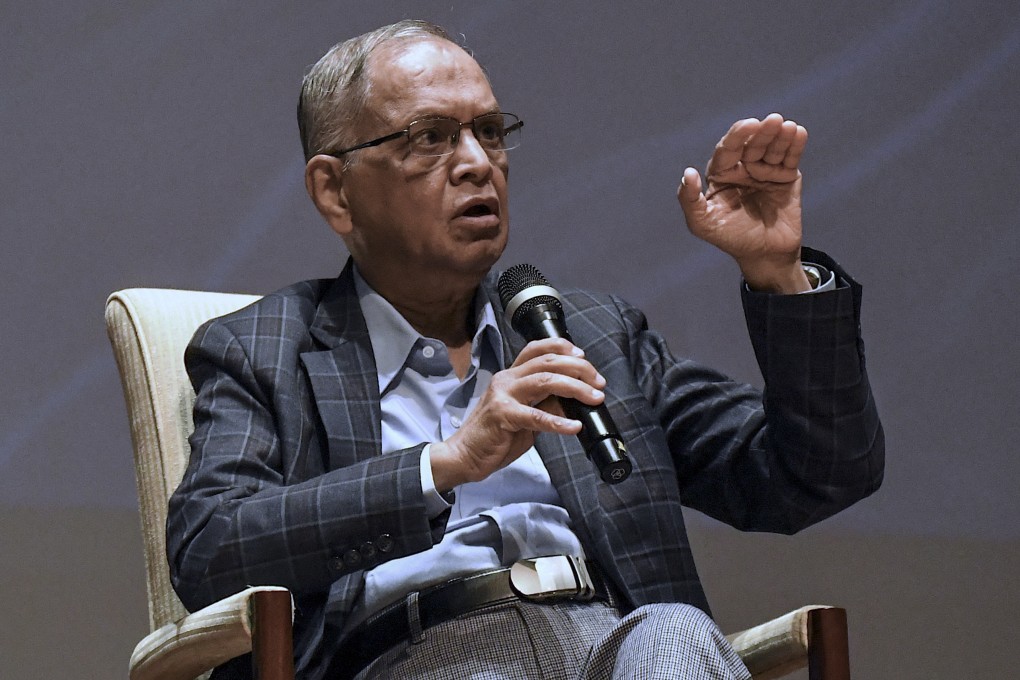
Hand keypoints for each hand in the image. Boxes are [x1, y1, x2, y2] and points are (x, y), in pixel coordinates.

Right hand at [429, 338, 605, 490]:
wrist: (464, 456)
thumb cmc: (493, 436)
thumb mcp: (525, 417)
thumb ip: (546, 405)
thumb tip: (573, 401)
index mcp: (511, 376)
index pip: (537, 349)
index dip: (562, 347)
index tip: (584, 358)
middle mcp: (507, 380)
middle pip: (548, 361)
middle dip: (579, 368)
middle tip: (598, 382)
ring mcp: (503, 395)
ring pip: (545, 380)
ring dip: (575, 387)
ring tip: (594, 398)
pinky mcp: (503, 416)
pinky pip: (536, 416)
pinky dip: (559, 422)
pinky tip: (574, 427)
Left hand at [677, 113, 810, 292]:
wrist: (765, 256)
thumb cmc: (730, 239)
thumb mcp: (703, 224)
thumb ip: (689, 200)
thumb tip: (688, 172)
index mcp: (721, 174)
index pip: (728, 149)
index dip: (738, 136)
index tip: (749, 125)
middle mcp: (742, 168)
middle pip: (752, 144)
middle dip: (763, 132)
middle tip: (773, 121)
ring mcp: (765, 170)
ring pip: (773, 148)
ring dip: (780, 136)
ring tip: (787, 127)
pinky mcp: (786, 176)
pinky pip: (790, 157)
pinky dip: (795, 145)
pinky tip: (798, 133)